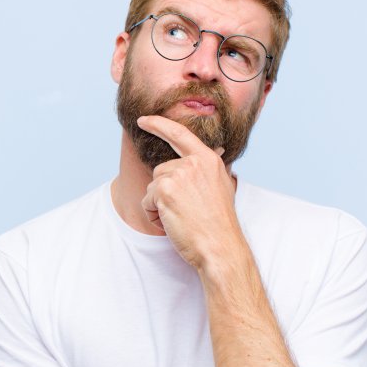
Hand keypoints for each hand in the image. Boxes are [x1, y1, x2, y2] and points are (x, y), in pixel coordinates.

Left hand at [137, 115, 246, 270]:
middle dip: (164, 192)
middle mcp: (194, 163)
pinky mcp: (165, 190)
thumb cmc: (219, 223)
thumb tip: (215, 150)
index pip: (179, 134)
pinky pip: (146, 201)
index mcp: (208, 159)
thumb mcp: (222, 186)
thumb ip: (210, 168)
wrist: (220, 246)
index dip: (159, 124)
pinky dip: (154, 216)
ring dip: (160, 205)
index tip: (143, 120)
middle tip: (185, 211)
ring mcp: (179, 175)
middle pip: (161, 171)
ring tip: (181, 218)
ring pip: (153, 187)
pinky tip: (172, 223)